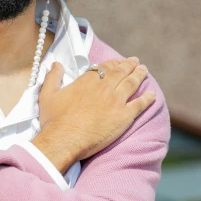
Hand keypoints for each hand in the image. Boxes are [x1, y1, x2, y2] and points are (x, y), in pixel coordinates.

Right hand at [32, 56, 155, 168]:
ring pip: (132, 84)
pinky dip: (147, 98)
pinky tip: (152, 95)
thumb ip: (52, 78)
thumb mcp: (47, 95)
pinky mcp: (124, 117)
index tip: (119, 61)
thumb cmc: (54, 120)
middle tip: (136, 61)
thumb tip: (55, 64)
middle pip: (121, 72)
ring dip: (139, 75)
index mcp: (87, 81)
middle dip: (129, 65)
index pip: (104, 67)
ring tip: (144, 70)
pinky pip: (140, 104)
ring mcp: (116, 101)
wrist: (64, 139)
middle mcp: (104, 87)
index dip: (113, 62)